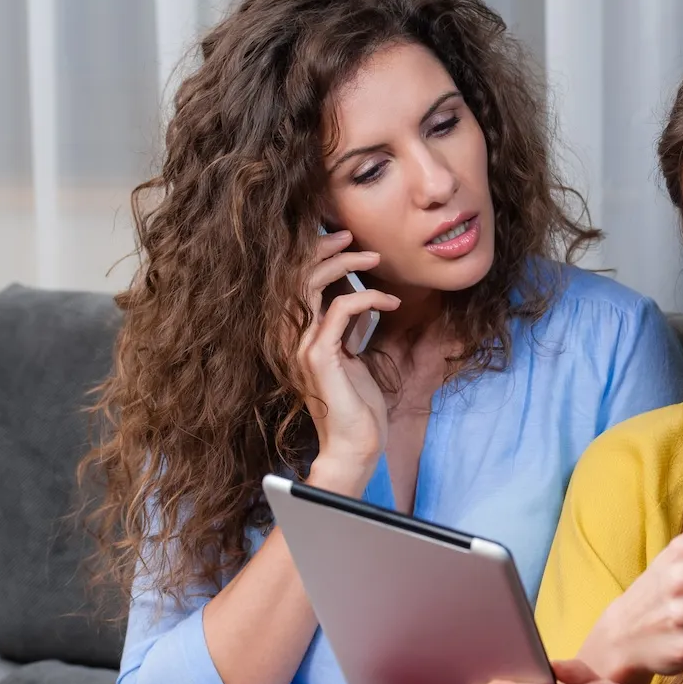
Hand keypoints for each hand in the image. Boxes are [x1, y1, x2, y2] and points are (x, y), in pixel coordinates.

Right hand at [297, 229, 401, 489]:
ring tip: (373, 258)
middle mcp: (292, 338)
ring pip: (311, 285)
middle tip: (353, 237)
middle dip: (324, 249)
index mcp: (298, 336)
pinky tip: (390, 303)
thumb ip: (349, 327)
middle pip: (296, 275)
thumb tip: (359, 298)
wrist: (356, 445)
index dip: (315, 255)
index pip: (296, 282)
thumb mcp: (353, 355)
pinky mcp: (319, 356)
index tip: (345, 241)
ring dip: (345, 264)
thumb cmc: (358, 405)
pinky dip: (367, 298)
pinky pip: (339, 310)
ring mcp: (301, 346)